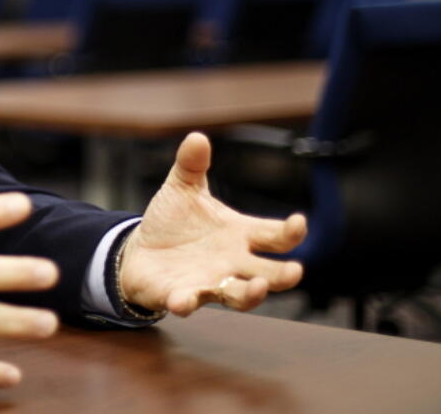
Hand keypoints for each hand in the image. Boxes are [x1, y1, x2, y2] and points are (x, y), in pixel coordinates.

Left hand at [119, 132, 306, 315]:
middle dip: (282, 275)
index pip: (273, 236)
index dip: (289, 231)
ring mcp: (209, 282)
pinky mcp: (182, 295)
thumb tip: (196, 138)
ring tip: (256, 288)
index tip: (299, 223)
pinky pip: (187, 302)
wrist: (142, 250)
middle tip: (295, 271)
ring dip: (249, 294)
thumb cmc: (173, 221)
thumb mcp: (182, 188)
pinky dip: (186, 303)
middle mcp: (232, 263)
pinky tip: (182, 301)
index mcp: (239, 234)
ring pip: (237, 295)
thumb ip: (192, 165)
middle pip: (267, 273)